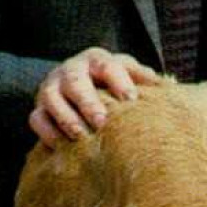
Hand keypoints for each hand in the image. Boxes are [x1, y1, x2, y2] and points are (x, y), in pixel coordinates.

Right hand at [29, 47, 162, 145]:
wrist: (77, 84)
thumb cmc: (112, 83)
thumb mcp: (128, 74)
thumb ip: (145, 79)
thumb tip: (169, 88)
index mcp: (95, 60)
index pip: (106, 65)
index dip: (118, 81)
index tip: (131, 99)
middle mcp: (71, 70)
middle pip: (75, 81)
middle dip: (87, 101)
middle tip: (101, 121)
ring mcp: (51, 88)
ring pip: (51, 98)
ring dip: (65, 117)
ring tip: (80, 135)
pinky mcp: (39, 107)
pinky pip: (36, 118)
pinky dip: (47, 132)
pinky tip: (61, 146)